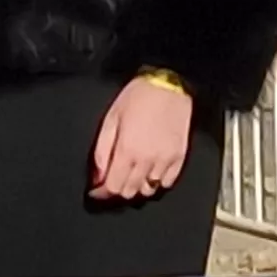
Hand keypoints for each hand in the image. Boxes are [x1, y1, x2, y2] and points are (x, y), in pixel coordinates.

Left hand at [90, 75, 196, 201]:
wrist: (168, 85)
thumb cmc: (138, 97)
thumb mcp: (110, 119)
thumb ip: (102, 151)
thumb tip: (97, 175)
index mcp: (127, 150)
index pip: (113, 187)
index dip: (103, 191)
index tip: (98, 189)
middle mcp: (147, 160)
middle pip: (130, 192)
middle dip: (119, 188)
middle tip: (114, 178)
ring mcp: (165, 160)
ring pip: (149, 190)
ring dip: (138, 185)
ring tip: (133, 173)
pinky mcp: (179, 157)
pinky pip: (167, 182)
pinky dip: (157, 181)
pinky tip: (151, 170)